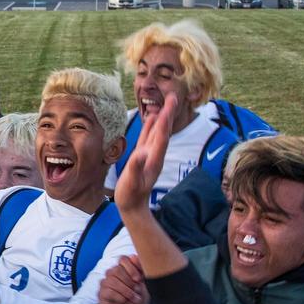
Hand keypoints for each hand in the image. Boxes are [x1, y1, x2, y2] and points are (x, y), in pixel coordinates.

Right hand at [97, 256, 149, 303]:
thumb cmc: (140, 294)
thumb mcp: (145, 282)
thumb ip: (141, 268)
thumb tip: (134, 256)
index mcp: (123, 267)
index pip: (122, 259)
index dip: (131, 268)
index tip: (139, 279)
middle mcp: (112, 272)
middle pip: (116, 269)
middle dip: (129, 281)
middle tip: (137, 290)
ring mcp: (105, 282)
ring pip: (112, 280)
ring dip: (126, 291)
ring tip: (134, 298)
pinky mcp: (101, 293)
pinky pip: (108, 291)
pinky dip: (120, 297)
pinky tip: (125, 301)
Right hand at [114, 94, 176, 216]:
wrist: (133, 207)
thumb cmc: (130, 195)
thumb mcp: (131, 182)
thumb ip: (136, 168)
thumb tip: (141, 153)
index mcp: (154, 159)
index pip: (161, 136)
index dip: (165, 120)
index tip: (170, 104)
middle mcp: (154, 155)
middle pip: (163, 131)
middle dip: (168, 113)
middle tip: (173, 96)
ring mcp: (150, 155)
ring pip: (158, 132)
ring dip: (162, 117)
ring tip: (166, 102)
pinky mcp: (143, 156)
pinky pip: (149, 137)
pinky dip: (151, 126)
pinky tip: (152, 118)